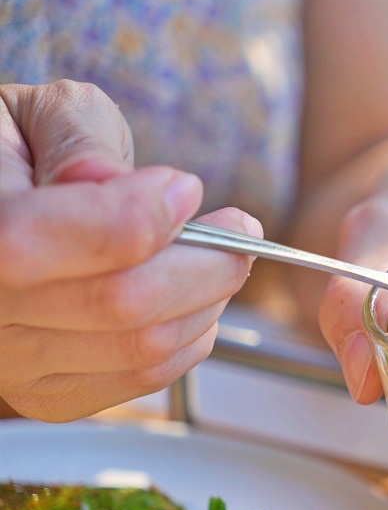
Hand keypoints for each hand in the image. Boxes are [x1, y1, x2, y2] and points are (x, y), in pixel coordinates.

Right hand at [0, 80, 260, 420]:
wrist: (0, 208)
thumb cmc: (22, 154)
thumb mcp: (41, 115)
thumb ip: (77, 139)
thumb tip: (111, 181)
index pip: (41, 243)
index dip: (135, 216)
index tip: (184, 188)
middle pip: (118, 304)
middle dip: (205, 262)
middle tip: (241, 228)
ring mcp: (13, 364)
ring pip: (142, 347)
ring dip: (207, 300)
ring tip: (219, 257)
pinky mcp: (49, 394)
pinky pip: (144, 377)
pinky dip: (192, 335)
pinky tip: (193, 297)